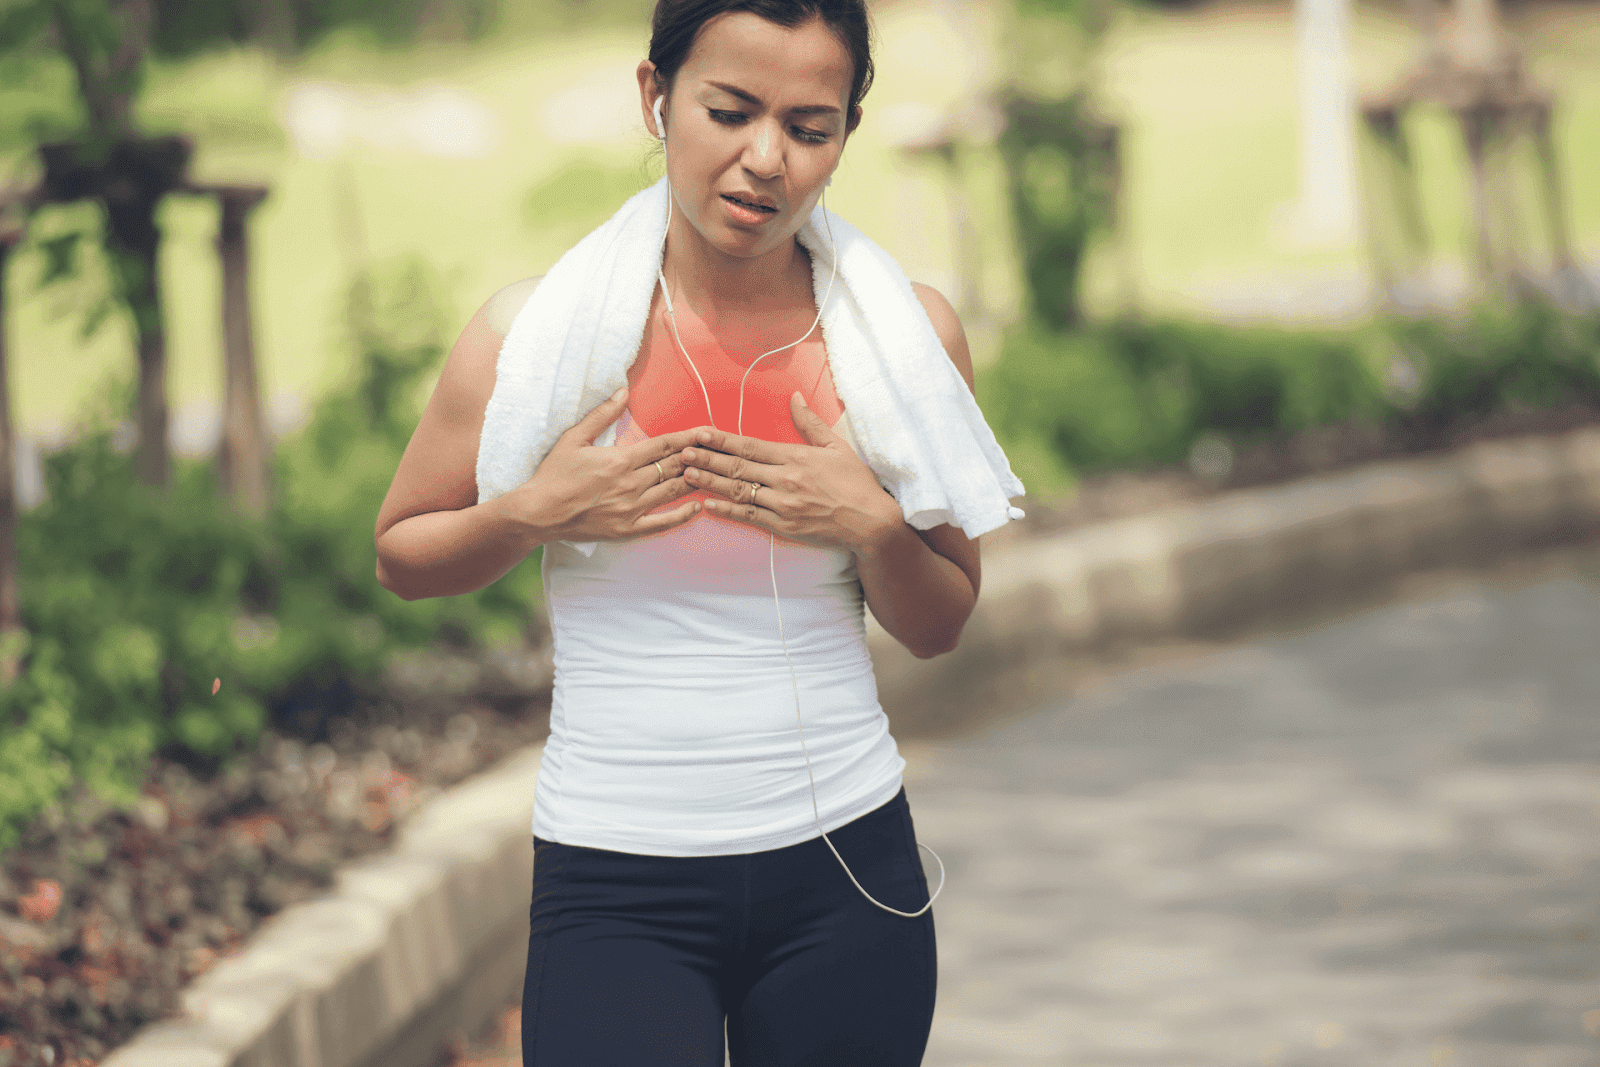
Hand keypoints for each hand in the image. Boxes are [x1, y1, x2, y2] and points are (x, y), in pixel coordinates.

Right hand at [515, 386, 709, 541]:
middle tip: (718, 450)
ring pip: (672, 492)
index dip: (688, 438)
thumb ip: (601, 414)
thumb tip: (622, 391)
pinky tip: (698, 508)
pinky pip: (662, 523)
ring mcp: (631, 509)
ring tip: (713, 473)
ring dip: (694, 481)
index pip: (664, 445)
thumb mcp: (573, 438)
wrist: (538, 512)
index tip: (706, 432)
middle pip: (674, 467)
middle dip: (697, 457)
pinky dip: (682, 515)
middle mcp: (630, 484)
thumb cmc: (553, 474)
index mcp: (620, 460)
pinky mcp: (628, 529)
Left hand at [679, 392, 902, 554]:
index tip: (701, 432)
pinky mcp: (784, 526)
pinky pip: (749, 517)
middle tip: (682, 451)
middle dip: (707, 458)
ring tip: (687, 473)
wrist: (870, 521)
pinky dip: (727, 511)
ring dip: (710, 482)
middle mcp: (785, 480)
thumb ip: (810, 422)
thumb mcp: (836, 446)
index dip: (723, 439)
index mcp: (795, 457)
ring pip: (738, 492)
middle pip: (737, 468)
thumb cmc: (855, 482)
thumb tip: (794, 397)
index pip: (751, 446)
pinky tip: (708, 505)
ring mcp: (782, 505)